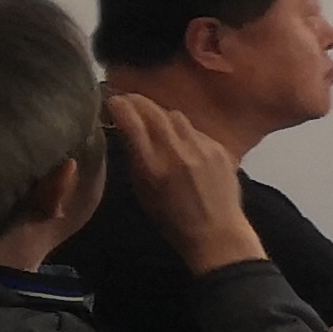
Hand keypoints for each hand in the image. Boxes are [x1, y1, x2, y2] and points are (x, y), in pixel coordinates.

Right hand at [105, 92, 261, 273]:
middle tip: (127, 99)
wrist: (217, 232)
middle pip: (154, 112)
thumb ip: (135, 159)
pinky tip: (179, 139)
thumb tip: (127, 131)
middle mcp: (177, 152)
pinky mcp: (220, 149)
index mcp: (153, 166)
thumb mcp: (143, 192)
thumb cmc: (172, 219)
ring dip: (161, 114)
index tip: (112, 100)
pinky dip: (183, 130)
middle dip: (137, 102)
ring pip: (176, 117)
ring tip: (152, 118)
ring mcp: (202, 148)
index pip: (132, 122)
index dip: (120, 106)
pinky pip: (196, 130)